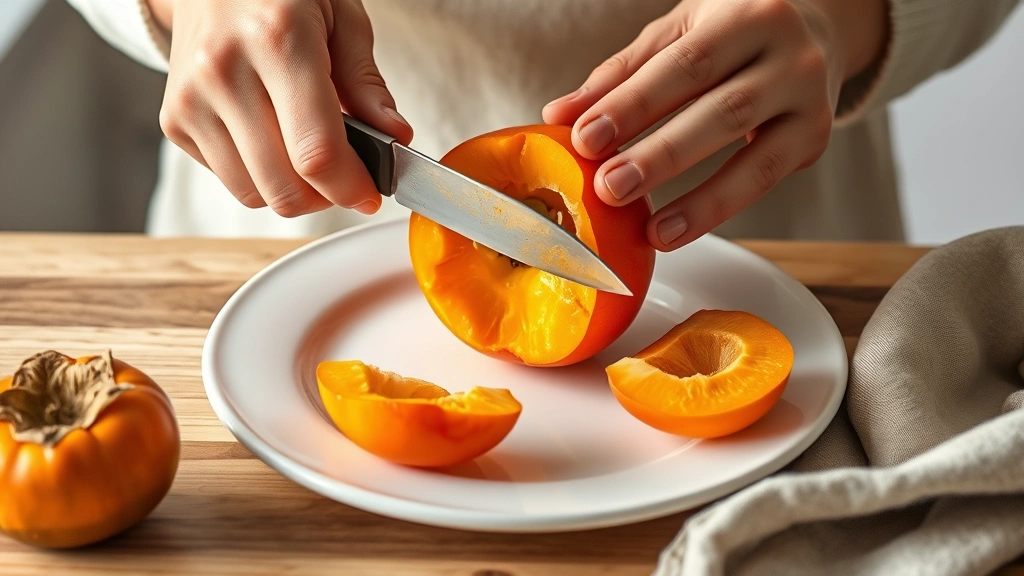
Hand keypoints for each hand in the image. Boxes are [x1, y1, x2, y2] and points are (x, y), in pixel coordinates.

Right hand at [151, 0, 411, 216]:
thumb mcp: (343, 16)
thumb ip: (368, 82)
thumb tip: (396, 137)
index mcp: (278, 40)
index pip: (316, 151)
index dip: (350, 187)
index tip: (370, 195)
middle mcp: (225, 71)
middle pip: (283, 186)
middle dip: (325, 197)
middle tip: (346, 178)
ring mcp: (192, 99)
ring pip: (253, 193)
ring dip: (292, 191)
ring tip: (309, 157)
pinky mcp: (175, 120)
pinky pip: (228, 180)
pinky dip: (258, 175)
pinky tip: (272, 139)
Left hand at [543, 0, 887, 249]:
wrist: (815, 27)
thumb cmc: (729, 32)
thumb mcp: (676, 34)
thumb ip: (620, 75)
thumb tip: (559, 115)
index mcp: (747, 15)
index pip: (684, 64)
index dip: (634, 104)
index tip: (585, 138)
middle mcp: (789, 55)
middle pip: (722, 112)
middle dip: (662, 156)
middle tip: (610, 188)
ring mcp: (809, 100)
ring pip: (754, 159)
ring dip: (697, 201)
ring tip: (650, 230)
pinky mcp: (814, 138)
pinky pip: (764, 182)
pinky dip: (717, 210)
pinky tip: (676, 231)